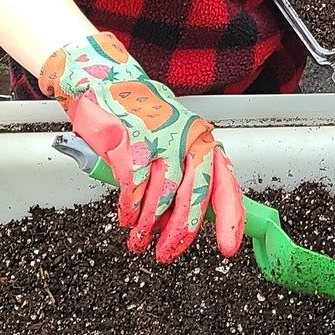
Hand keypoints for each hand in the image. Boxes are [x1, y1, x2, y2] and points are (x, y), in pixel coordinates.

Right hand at [40, 31, 244, 261]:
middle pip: (193, 196)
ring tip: (138, 241)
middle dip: (180, 232)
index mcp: (201, 140)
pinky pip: (135, 188)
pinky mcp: (133, 144)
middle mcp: (187, 139)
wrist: (104, 80)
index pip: (225, 183)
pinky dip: (129, 209)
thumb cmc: (140, 114)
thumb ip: (182, 176)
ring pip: (161, 198)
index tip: (229, 246)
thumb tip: (180, 219)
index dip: (230, 218)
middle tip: (167, 254)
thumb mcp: (172, 141)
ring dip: (147, 226)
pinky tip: (126, 218)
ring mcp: (161, 141)